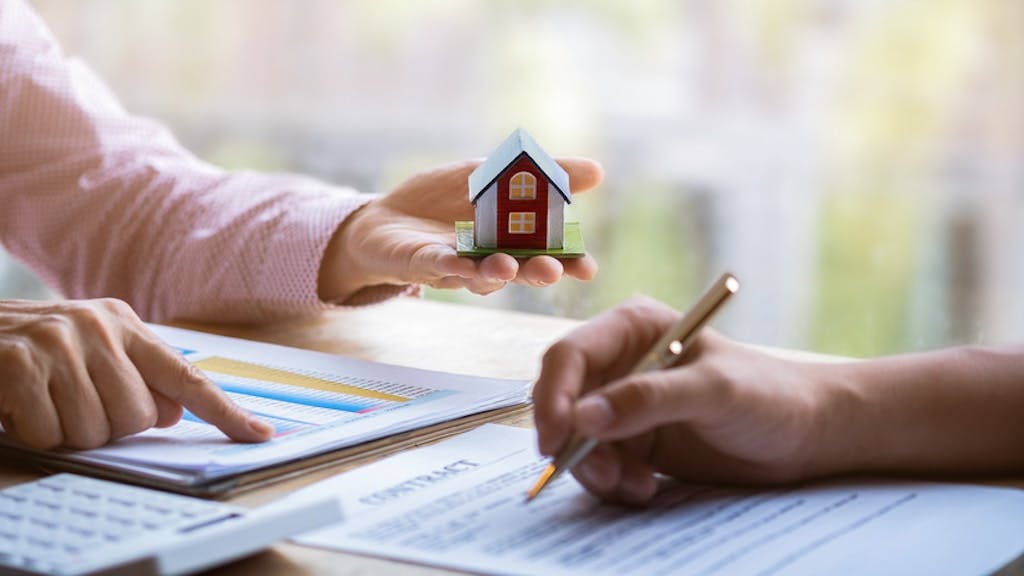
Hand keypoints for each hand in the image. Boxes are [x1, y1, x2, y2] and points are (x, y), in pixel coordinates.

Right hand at [0, 299, 273, 449]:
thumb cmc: (30, 349)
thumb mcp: (88, 351)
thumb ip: (135, 376)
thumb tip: (174, 412)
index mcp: (123, 323)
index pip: (186, 375)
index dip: (225, 411)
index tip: (260, 435)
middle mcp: (97, 326)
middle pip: (139, 418)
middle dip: (106, 427)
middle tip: (71, 403)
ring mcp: (57, 342)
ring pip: (95, 431)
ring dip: (66, 432)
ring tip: (44, 402)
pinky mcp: (19, 364)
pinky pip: (50, 433)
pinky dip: (33, 433)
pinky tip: (18, 406)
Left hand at [318, 158, 602, 300]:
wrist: (381, 216)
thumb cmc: (438, 200)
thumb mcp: (490, 175)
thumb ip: (538, 175)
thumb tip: (598, 171)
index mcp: (509, 241)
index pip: (545, 254)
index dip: (567, 263)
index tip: (588, 268)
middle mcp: (487, 261)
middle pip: (518, 271)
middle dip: (537, 272)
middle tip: (556, 270)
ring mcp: (455, 267)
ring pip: (480, 276)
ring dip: (496, 273)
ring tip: (509, 267)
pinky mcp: (421, 264)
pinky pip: (439, 267)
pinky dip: (453, 266)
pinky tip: (464, 263)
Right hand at [532, 296, 832, 503]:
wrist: (803, 435)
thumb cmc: (768, 394)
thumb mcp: (712, 391)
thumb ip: (648, 399)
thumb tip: (583, 417)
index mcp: (632, 328)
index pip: (570, 356)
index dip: (554, 396)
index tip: (555, 438)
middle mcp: (619, 362)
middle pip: (563, 400)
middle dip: (573, 441)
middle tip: (601, 473)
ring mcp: (622, 403)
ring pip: (575, 438)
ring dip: (594, 467)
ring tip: (636, 485)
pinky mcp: (631, 439)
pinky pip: (597, 462)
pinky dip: (612, 481)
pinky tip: (645, 487)